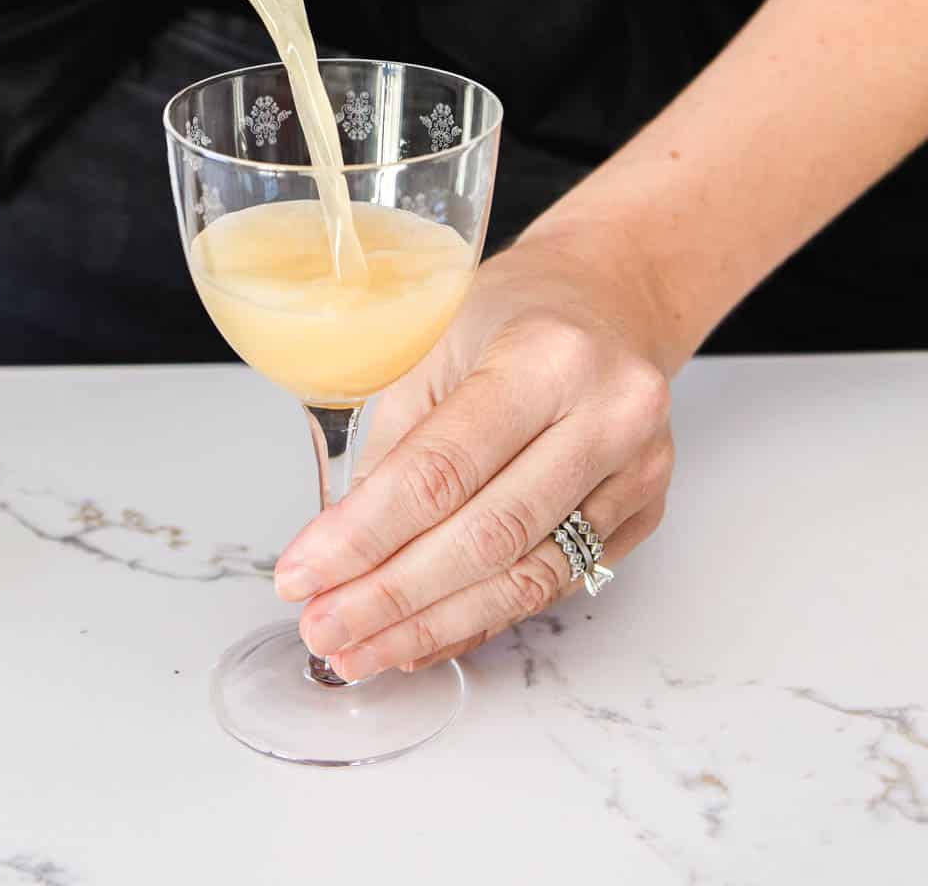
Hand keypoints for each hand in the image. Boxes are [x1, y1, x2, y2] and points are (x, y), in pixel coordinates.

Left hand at [273, 234, 675, 678]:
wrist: (610, 297)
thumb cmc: (513, 308)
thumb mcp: (434, 341)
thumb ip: (393, 442)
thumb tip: (339, 546)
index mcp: (546, 357)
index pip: (442, 471)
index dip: (365, 535)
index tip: (302, 574)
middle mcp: (608, 415)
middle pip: (486, 536)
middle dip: (391, 596)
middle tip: (323, 628)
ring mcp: (638, 471)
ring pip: (526, 578)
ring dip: (432, 625)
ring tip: (361, 650)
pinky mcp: (646, 513)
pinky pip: (555, 585)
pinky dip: (482, 617)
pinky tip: (424, 637)